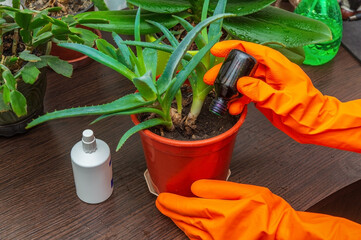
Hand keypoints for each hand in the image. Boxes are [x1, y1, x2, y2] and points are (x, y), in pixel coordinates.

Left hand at [156, 179, 360, 239]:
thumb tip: (196, 187)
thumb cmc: (269, 214)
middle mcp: (214, 231)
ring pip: (189, 231)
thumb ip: (219, 189)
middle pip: (185, 220)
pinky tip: (187, 226)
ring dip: (178, 221)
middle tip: (161, 203)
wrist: (284, 236)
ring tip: (171, 212)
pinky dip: (190, 231)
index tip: (162, 197)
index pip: (187, 207)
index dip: (171, 202)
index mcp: (219, 214)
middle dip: (171, 211)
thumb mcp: (247, 192)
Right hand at [204, 40, 360, 152]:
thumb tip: (241, 84)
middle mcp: (271, 73)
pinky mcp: (264, 96)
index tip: (216, 51)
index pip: (252, 50)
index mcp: (278, 67)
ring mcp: (267, 85)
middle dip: (226, 72)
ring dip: (231, 90)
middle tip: (210, 80)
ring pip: (242, 82)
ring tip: (222, 100)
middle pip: (243, 66)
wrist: (316, 126)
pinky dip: (238, 101)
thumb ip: (261, 92)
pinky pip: (246, 94)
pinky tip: (234, 109)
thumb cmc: (308, 112)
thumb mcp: (284, 102)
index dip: (233, 48)